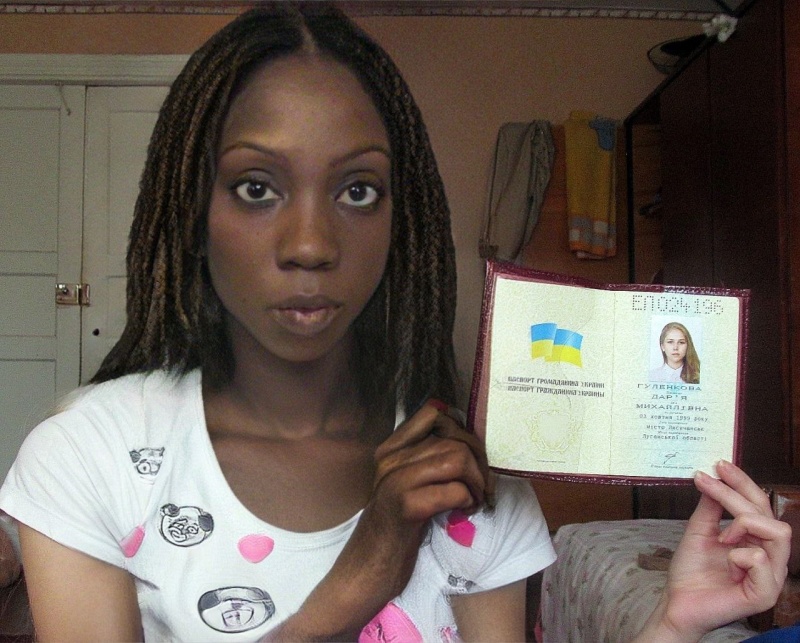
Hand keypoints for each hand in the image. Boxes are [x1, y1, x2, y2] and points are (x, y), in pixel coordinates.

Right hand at [265, 400, 493, 640]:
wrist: (366, 568)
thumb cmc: (394, 528)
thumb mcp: (408, 484)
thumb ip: (426, 460)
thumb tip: (468, 441)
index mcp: (391, 449)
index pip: (434, 413)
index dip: (463, 432)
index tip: (471, 459)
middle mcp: (390, 458)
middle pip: (454, 439)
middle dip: (479, 464)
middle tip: (481, 488)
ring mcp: (395, 481)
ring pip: (457, 459)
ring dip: (476, 482)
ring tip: (472, 500)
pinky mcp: (405, 507)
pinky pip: (453, 490)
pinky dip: (467, 501)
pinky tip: (462, 513)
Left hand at [637, 461, 790, 642]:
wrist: (676, 601)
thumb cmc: (690, 570)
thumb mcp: (699, 530)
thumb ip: (711, 506)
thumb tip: (715, 475)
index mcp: (757, 541)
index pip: (760, 505)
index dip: (743, 481)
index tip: (719, 464)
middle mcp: (770, 556)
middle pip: (768, 512)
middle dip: (737, 493)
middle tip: (708, 482)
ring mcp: (771, 576)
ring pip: (777, 531)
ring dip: (743, 522)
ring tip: (721, 535)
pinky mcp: (764, 593)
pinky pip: (763, 560)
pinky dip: (741, 553)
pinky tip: (727, 558)